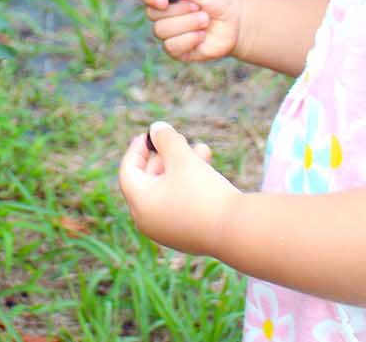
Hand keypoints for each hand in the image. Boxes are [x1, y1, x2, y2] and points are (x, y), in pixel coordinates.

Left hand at [118, 121, 238, 255]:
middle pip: (148, 181)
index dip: (137, 149)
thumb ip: (166, 139)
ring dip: (181, 168)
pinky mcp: (185, 238)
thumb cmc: (203, 191)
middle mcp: (147, 221)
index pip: (128, 171)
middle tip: (180, 139)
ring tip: (203, 150)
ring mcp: (166, 232)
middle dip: (165, 156)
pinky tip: (208, 171)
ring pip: (167, 191)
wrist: (236, 232)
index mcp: (140, 203)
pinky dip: (187, 187)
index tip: (148, 135)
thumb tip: (156, 128)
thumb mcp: (183, 158)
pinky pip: (179, 206)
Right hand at [138, 0, 243, 61]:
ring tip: (205, 20)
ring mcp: (168, 32)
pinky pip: (171, 47)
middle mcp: (163, 13)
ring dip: (188, 24)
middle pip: (152, 14)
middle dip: (180, 10)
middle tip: (199, 7)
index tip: (164, 0)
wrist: (237, 21)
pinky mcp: (176, 50)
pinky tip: (202, 35)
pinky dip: (190, 39)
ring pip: (161, 31)